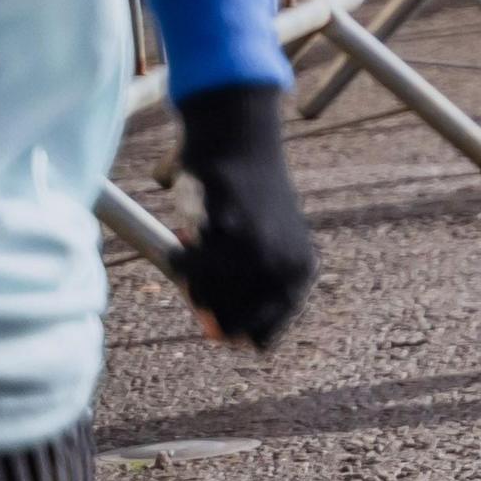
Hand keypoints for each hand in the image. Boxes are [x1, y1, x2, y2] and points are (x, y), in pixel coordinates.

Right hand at [174, 86, 315, 348]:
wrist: (242, 144)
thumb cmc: (244, 204)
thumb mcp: (255, 254)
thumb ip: (239, 294)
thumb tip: (216, 337)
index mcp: (300, 274)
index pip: (264, 336)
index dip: (231, 331)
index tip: (209, 318)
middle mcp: (285, 267)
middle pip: (233, 324)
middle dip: (206, 305)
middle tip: (198, 273)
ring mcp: (259, 250)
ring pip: (209, 300)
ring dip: (191, 282)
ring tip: (192, 250)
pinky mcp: (229, 230)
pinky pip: (191, 268)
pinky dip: (180, 259)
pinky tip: (184, 236)